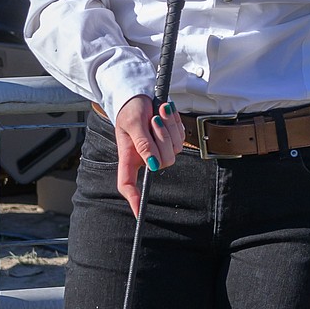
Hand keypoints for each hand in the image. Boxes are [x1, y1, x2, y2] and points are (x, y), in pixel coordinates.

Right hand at [113, 94, 185, 219]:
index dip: (133, 199)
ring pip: (175, 150)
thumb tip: (153, 164)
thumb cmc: (131, 109)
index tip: (139, 212)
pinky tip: (166, 114)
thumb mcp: (132, 123)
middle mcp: (145, 158)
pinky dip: (176, 124)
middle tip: (154, 120)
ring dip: (169, 128)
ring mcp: (160, 150)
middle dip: (162, 139)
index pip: (127, 184)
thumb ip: (142, 143)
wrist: (141, 96)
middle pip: (163, 162)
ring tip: (158, 113)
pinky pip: (181, 138)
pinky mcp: (172, 142)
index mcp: (129, 157)